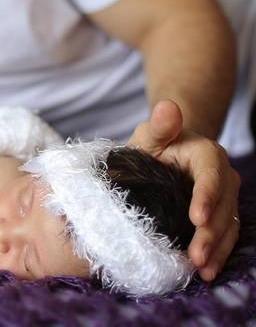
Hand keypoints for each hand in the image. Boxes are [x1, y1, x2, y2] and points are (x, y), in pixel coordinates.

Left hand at [128, 100, 240, 280]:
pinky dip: (217, 253)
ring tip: (202, 270)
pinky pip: (225, 234)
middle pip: (223, 205)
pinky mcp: (220, 214)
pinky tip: (206, 271)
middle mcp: (222, 176)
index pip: (211, 175)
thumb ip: (159, 125)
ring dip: (217, 249)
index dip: (206, 196)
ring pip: (228, 224)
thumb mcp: (150, 134)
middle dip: (211, 232)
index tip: (197, 217)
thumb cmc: (154, 144)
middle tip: (196, 256)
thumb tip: (167, 107)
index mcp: (207, 154)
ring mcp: (224, 197)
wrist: (166, 153)